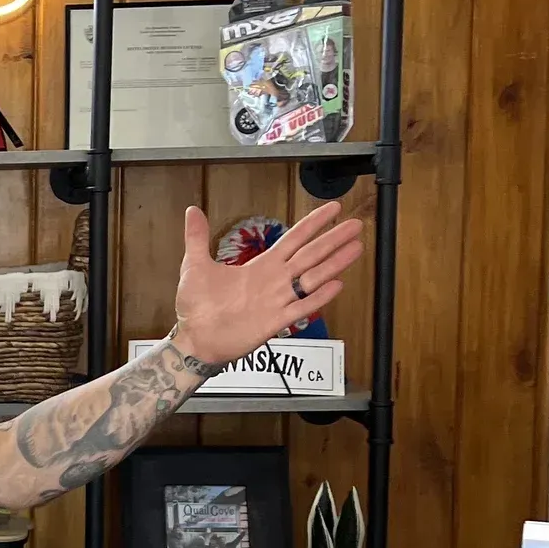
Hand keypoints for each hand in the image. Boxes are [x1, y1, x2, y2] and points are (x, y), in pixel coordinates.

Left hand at [171, 201, 362, 367]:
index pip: (293, 239)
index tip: (332, 209)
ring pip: (312, 278)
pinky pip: (301, 308)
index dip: (313, 223)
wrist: (194, 338)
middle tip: (356, 225)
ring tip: (355, 248)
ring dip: (334, 263)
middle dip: (333, 239)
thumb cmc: (196, 306)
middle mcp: (273, 281)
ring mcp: (276, 301)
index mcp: (260, 266)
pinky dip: (318, 297)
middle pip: (310, 255)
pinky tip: (336, 285)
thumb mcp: (194, 266)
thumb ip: (197, 237)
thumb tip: (193, 211)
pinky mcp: (274, 322)